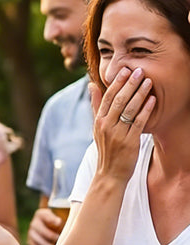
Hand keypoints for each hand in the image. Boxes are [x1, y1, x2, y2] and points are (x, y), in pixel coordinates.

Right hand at [26, 208, 63, 244]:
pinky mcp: (31, 242)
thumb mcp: (60, 219)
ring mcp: (31, 233)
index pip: (44, 215)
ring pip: (35, 238)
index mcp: (41, 214)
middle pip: (38, 227)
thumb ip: (59, 220)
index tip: (59, 222)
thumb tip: (58, 222)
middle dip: (48, 234)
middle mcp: (34, 223)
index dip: (50, 218)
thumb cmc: (59, 224)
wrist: (53, 231)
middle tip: (58, 239)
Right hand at [90, 68, 154, 184]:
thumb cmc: (107, 149)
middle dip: (129, 84)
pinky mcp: (129, 142)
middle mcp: (106, 126)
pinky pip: (138, 122)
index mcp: (98, 121)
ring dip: (139, 94)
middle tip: (139, 71)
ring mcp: (117, 134)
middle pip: (118, 101)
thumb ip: (96, 106)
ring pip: (128, 109)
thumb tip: (92, 85)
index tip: (125, 70)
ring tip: (148, 81)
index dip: (116, 83)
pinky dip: (146, 110)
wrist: (110, 174)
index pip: (106, 98)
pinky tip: (153, 100)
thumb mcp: (97, 127)